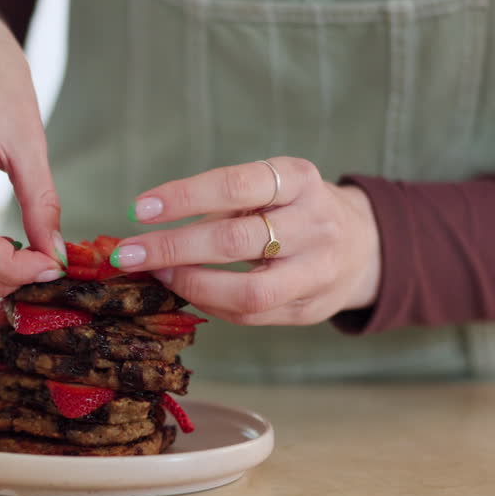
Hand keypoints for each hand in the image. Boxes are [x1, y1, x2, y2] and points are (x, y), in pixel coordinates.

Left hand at [109, 158, 381, 324]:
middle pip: (234, 240)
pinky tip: (187, 292)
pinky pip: (251, 315)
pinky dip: (211, 304)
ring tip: (158, 275)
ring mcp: (317, 270)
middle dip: (172, 247)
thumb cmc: (295, 211)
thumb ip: (221, 205)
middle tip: (129, 252)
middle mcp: (314, 223)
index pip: (235, 185)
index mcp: (300, 179)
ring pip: (247, 291)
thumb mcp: (271, 188)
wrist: (365, 245)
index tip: (139, 210)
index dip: (183, 197)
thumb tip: (149, 228)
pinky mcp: (311, 309)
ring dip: (191, 285)